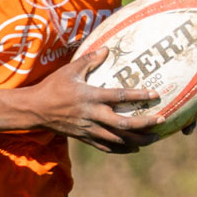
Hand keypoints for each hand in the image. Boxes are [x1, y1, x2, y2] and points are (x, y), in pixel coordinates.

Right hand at [28, 52, 164, 153]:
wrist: (34, 110)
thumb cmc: (52, 87)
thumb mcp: (69, 70)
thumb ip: (89, 60)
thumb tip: (107, 48)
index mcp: (90, 97)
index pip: (120, 97)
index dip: (139, 96)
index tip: (156, 95)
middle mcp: (92, 115)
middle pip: (124, 124)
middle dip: (145, 124)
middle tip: (162, 120)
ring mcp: (89, 129)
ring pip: (118, 139)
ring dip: (138, 140)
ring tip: (154, 138)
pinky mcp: (84, 138)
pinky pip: (107, 146)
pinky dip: (122, 148)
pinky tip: (134, 147)